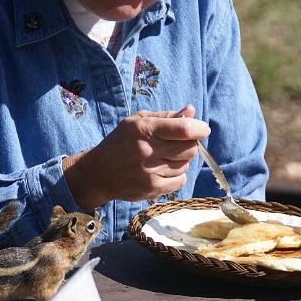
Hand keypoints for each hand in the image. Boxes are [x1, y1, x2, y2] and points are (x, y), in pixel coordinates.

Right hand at [63, 104, 209, 210]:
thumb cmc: (121, 142)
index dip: (200, 129)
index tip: (202, 129)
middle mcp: (147, 150)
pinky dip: (176, 176)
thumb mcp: (137, 122)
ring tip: (162, 158)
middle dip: (189, 144)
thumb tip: (192, 111)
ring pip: (185, 165)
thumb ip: (167, 116)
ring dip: (180, 161)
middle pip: (190, 148)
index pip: (184, 129)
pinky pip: (181, 181)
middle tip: (177, 144)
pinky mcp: (152, 188)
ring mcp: (150, 172)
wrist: (98, 173)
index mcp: (143, 129)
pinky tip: (161, 171)